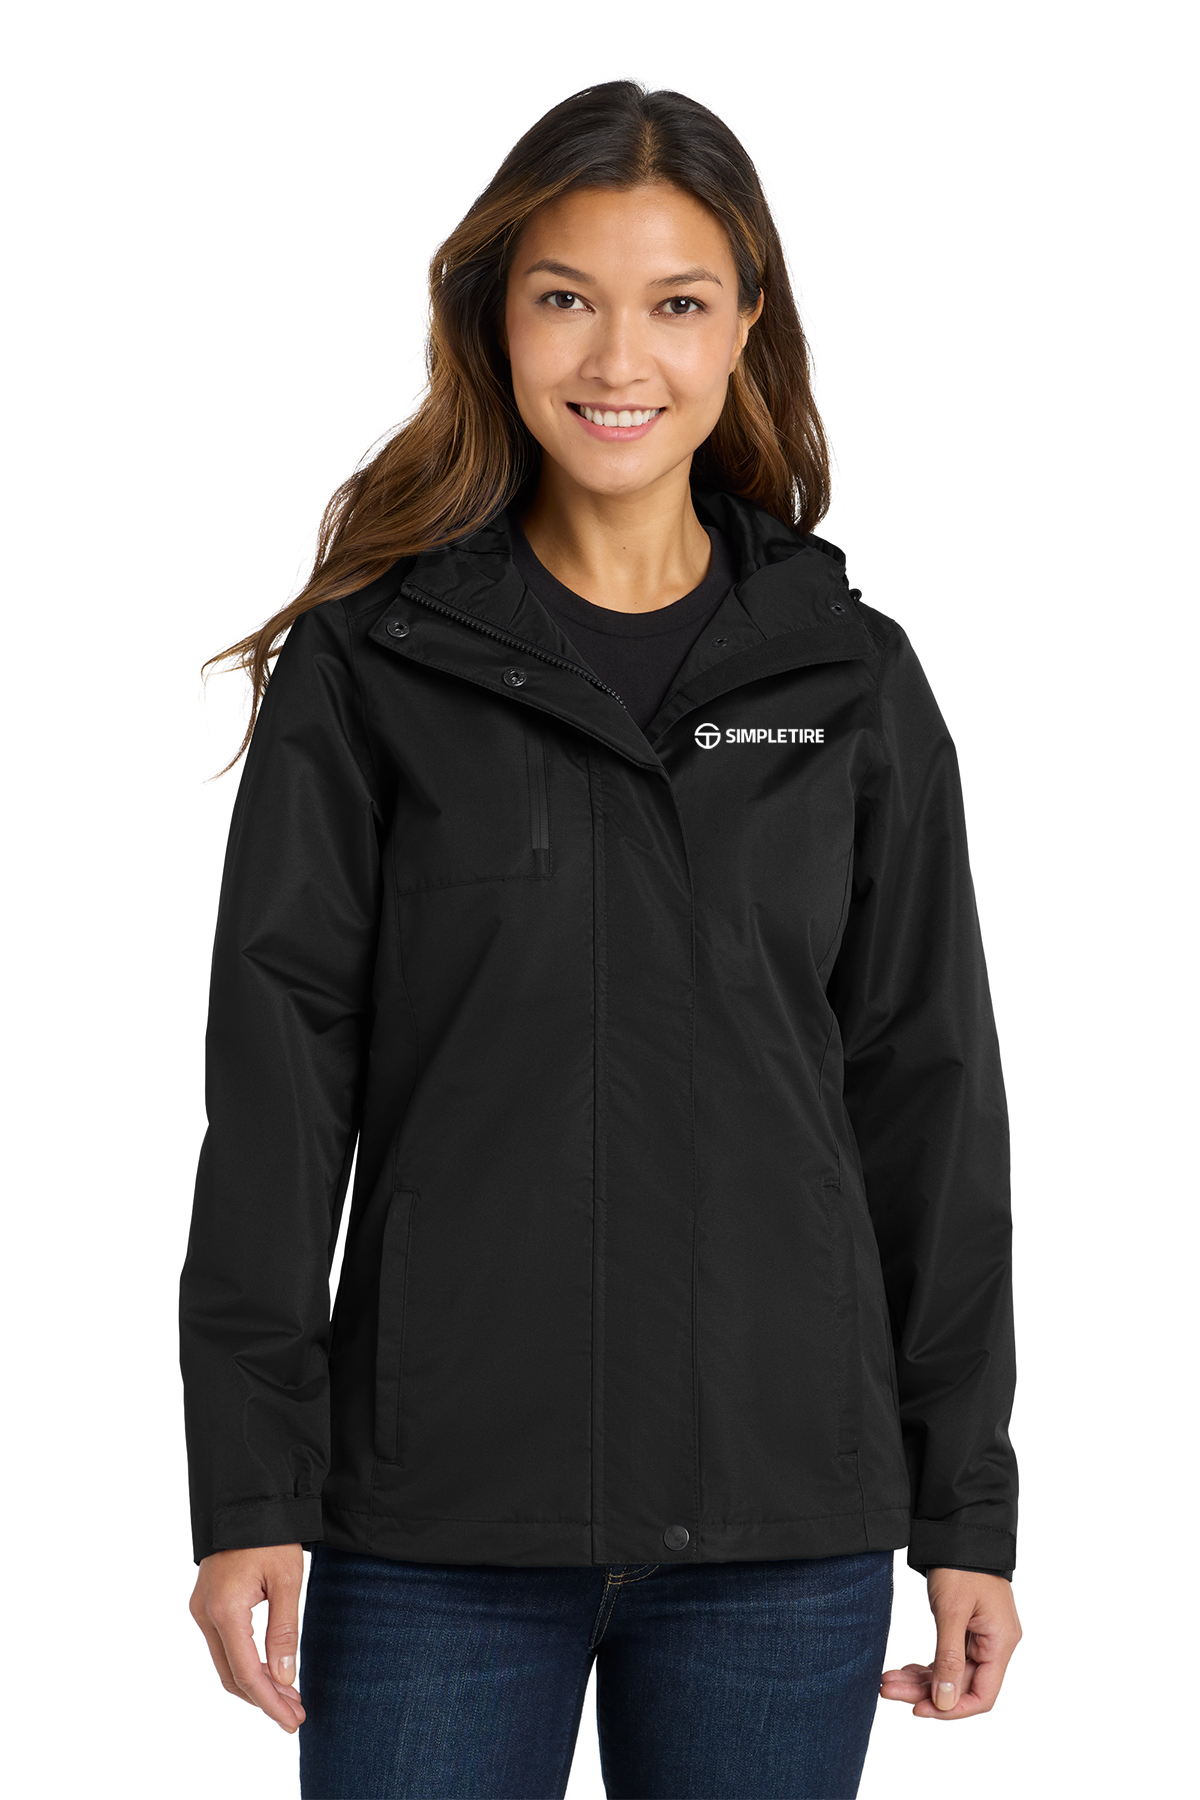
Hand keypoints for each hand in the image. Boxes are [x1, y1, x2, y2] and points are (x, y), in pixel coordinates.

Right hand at [189, 1543, 306, 1732]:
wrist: (245, 1499)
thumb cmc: (271, 1535)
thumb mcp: (286, 1580)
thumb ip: (284, 1631)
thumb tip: (284, 1679)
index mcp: (225, 1610)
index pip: (246, 1673)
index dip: (270, 1702)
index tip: (292, 1721)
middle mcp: (205, 1615)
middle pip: (232, 1676)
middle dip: (264, 1700)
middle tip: (295, 1715)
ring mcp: (201, 1610)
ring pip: (226, 1664)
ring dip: (255, 1685)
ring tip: (289, 1698)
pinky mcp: (205, 1605)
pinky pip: (223, 1647)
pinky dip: (245, 1664)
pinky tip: (269, 1672)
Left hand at [880, 1567, 1020, 1718]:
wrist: (959, 1528)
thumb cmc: (960, 1564)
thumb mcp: (951, 1610)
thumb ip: (949, 1658)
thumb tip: (945, 1702)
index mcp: (1001, 1642)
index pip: (982, 1696)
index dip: (951, 1709)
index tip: (918, 1709)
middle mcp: (995, 1644)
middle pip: (962, 1685)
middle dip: (924, 1691)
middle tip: (886, 1688)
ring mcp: (982, 1636)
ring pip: (952, 1672)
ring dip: (921, 1679)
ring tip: (887, 1680)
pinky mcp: (968, 1628)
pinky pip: (949, 1657)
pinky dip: (928, 1665)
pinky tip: (905, 1668)